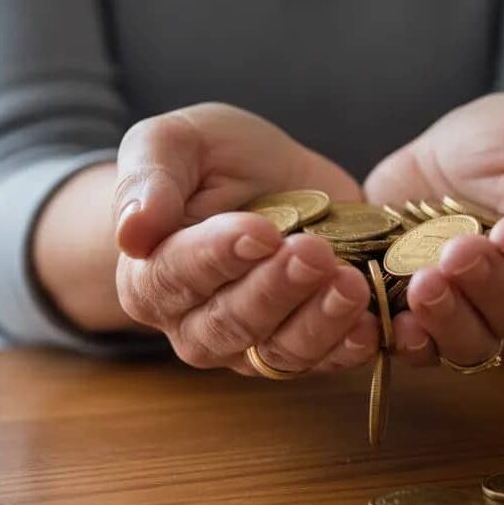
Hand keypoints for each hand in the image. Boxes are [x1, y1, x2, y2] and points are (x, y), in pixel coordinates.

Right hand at [114, 103, 379, 374]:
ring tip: (351, 284)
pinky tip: (371, 325)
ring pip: (280, 351)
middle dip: (277, 289)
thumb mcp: (174, 142)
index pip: (178, 275)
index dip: (219, 256)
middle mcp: (194, 323)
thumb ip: (148, 179)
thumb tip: (132, 231)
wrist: (265, 176)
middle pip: (232, 322)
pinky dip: (349, 347)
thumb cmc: (210, 159)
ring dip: (319, 322)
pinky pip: (324, 361)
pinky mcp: (303, 347)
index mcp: (151, 275)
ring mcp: (251, 344)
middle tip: (314, 252)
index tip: (261, 231)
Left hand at [364, 93, 503, 366]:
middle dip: (492, 288)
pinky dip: (410, 343)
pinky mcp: (428, 320)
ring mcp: (480, 316)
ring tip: (424, 284)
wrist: (444, 155)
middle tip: (458, 252)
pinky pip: (425, 352)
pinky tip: (398, 324)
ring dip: (451, 321)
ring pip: (478, 344)